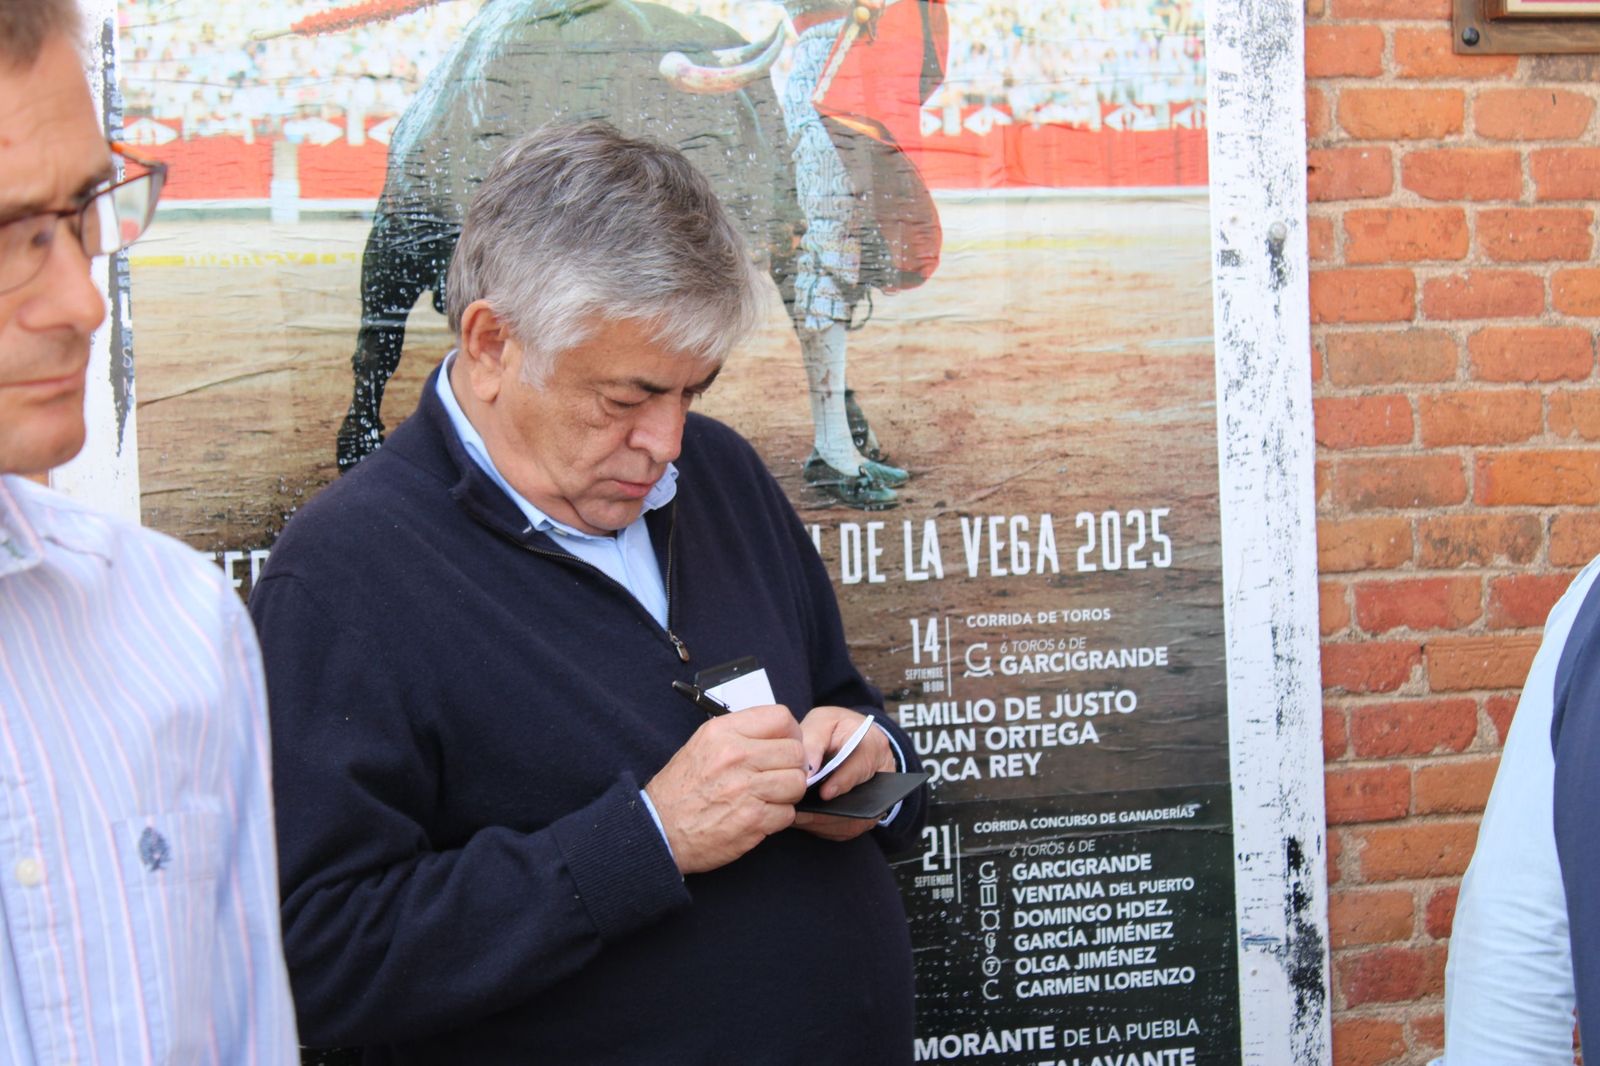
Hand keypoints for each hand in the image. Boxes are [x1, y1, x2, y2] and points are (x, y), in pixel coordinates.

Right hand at [644, 704, 806, 873]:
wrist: (660, 828)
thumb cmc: (681, 788)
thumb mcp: (703, 744)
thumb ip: (740, 734)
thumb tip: (779, 734)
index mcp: (723, 732)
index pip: (781, 718)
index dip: (791, 733)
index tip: (786, 745)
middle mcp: (736, 756)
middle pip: (795, 752)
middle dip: (792, 766)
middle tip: (778, 776)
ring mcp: (746, 788)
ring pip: (797, 783)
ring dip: (788, 793)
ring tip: (769, 797)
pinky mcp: (753, 820)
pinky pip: (788, 813)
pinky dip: (779, 817)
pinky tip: (760, 816)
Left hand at [792, 706, 897, 841]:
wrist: (851, 739)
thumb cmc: (835, 729)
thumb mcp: (824, 722)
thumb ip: (814, 741)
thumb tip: (807, 771)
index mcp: (873, 745)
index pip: (861, 768)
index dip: (843, 783)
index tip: (824, 793)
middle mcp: (881, 776)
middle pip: (858, 804)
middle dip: (826, 810)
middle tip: (798, 810)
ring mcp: (875, 800)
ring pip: (850, 821)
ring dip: (820, 821)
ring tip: (794, 815)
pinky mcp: (863, 817)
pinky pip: (842, 830)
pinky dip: (820, 827)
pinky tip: (801, 819)